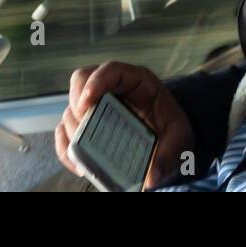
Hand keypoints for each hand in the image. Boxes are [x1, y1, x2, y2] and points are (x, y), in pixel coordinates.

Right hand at [54, 61, 196, 189]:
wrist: (169, 143)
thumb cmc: (173, 132)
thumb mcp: (179, 140)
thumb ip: (168, 155)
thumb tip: (151, 177)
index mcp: (138, 82)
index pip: (112, 70)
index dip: (96, 81)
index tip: (87, 102)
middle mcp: (114, 88)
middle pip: (82, 81)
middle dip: (77, 102)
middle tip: (83, 127)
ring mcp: (98, 106)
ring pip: (71, 108)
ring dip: (73, 129)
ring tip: (84, 151)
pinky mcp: (88, 125)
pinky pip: (66, 131)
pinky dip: (66, 147)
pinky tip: (79, 164)